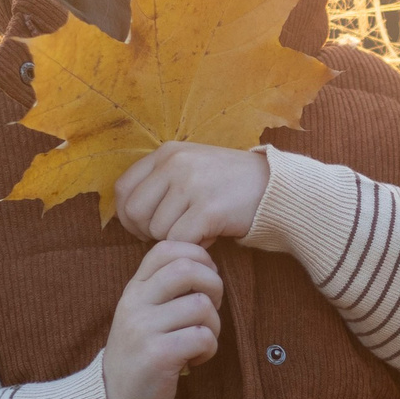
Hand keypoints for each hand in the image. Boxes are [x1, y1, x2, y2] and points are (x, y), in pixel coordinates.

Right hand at [102, 240, 222, 398]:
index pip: (166, 248)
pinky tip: (194, 360)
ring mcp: (145, 328)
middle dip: (214, 286)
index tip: (203, 283)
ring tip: (199, 342)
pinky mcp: (158, 355)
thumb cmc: (139, 355)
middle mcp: (136, 303)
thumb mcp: (142, 314)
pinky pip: (203, 337)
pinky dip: (209, 349)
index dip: (197, 256)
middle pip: (189, 269)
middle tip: (209, 310)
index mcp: (134, 289)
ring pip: (202, 306)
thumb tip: (207, 265)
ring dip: (213, 326)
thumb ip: (164, 289)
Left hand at [114, 142, 269, 244]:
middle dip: (147, 232)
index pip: (123, 189)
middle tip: (170, 235)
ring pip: (157, 230)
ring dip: (176, 239)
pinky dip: (193, 246)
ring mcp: (191, 185)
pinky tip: (210, 236)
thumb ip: (161, 181)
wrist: (276, 188)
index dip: (127, 216)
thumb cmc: (231, 184)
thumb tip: (128, 211)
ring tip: (199, 230)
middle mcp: (175, 164)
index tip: (145, 227)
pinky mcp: (208, 209)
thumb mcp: (192, 167)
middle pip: (134, 212)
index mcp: (167, 152)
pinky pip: (181, 240)